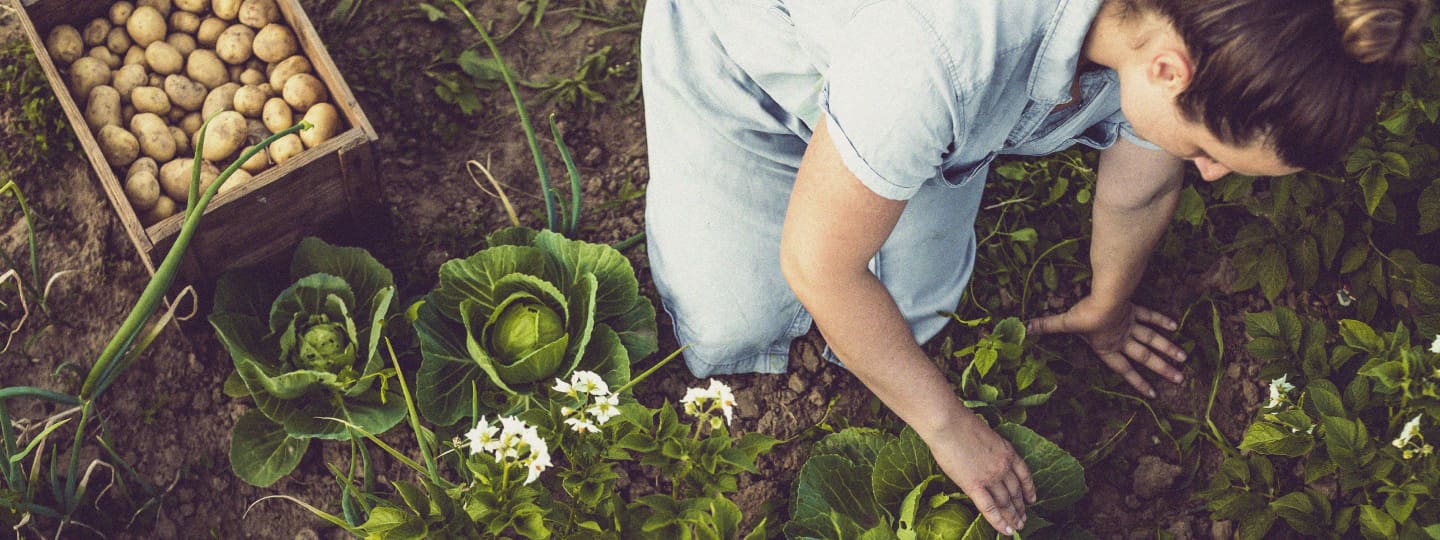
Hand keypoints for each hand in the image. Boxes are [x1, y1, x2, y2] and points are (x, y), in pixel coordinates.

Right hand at [922, 412, 1035, 534]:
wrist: (948, 423)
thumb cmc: (960, 423)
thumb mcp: (986, 435)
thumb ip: (990, 450)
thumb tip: (984, 459)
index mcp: (1008, 452)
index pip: (1024, 475)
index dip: (1029, 489)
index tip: (1032, 499)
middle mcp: (1003, 467)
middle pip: (1016, 492)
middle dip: (1021, 507)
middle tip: (1024, 519)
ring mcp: (990, 477)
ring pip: (1006, 502)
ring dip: (1013, 517)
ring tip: (1016, 527)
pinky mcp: (974, 485)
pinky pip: (989, 508)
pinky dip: (999, 522)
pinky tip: (1006, 531)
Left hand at [1025, 296, 1186, 397]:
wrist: (1105, 297)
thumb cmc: (1085, 315)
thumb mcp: (1064, 323)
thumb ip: (1046, 326)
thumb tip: (1024, 329)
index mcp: (1109, 348)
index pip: (1125, 369)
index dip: (1138, 382)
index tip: (1153, 394)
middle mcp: (1124, 339)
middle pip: (1146, 357)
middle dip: (1162, 369)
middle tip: (1180, 379)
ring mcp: (1132, 325)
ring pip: (1154, 340)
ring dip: (1168, 349)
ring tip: (1184, 360)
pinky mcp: (1135, 310)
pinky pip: (1150, 316)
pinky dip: (1161, 321)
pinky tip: (1175, 327)